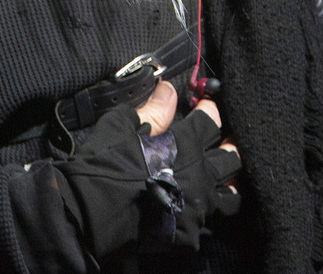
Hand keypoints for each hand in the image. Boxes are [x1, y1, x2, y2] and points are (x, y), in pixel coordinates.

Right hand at [56, 80, 242, 258]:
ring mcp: (197, 207)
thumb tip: (168, 89)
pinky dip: (205, 215)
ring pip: (230, 196)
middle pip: (231, 158)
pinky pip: (208, 224)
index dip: (210, 109)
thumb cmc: (106, 163)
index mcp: (186, 145)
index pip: (211, 121)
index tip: (207, 104)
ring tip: (224, 179)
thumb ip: (153, 109)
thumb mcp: (124, 125)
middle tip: (226, 141)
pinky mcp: (189, 233)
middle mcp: (200, 175)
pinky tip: (198, 209)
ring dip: (229, 184)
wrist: (91, 212)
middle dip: (230, 145)